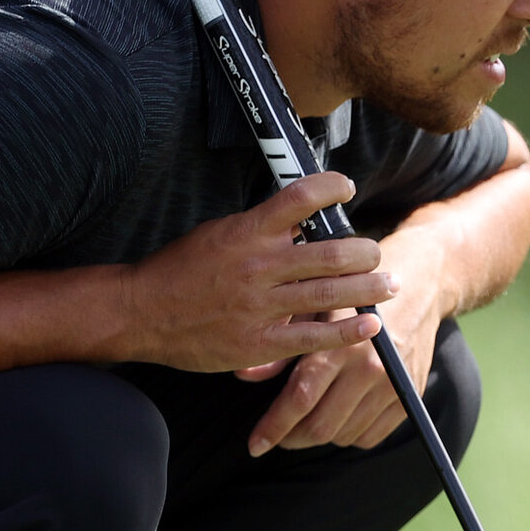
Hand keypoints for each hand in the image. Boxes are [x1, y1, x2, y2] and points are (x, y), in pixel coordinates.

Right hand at [120, 173, 397, 372]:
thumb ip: (258, 229)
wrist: (141, 311)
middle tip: (377, 253)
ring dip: (368, 288)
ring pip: (330, 293)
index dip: (331, 187)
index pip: (301, 198)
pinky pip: (314, 337)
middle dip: (365, 251)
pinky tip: (370, 325)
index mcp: (248, 231)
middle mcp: (259, 265)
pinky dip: (347, 331)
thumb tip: (299, 221)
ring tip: (388, 284)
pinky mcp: (259, 343)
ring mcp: (261, 306)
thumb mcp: (217, 233)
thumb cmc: (179, 270)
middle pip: (331, 252)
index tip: (346, 187)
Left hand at [237, 273, 441, 456]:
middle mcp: (372, 368)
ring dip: (318, 435)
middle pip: (321, 426)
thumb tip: (244, 375)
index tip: (254, 445)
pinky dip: (347, 435)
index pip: (300, 399)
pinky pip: (369, 436)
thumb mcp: (313, 308)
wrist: (418, 281)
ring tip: (306, 419)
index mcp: (341, 345)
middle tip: (277, 436)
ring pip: (343, 435)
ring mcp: (394, 385)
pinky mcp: (409, 396)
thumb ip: (280, 346)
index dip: (273, 428)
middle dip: (291, 438)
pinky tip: (337, 416)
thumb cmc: (353, 293)